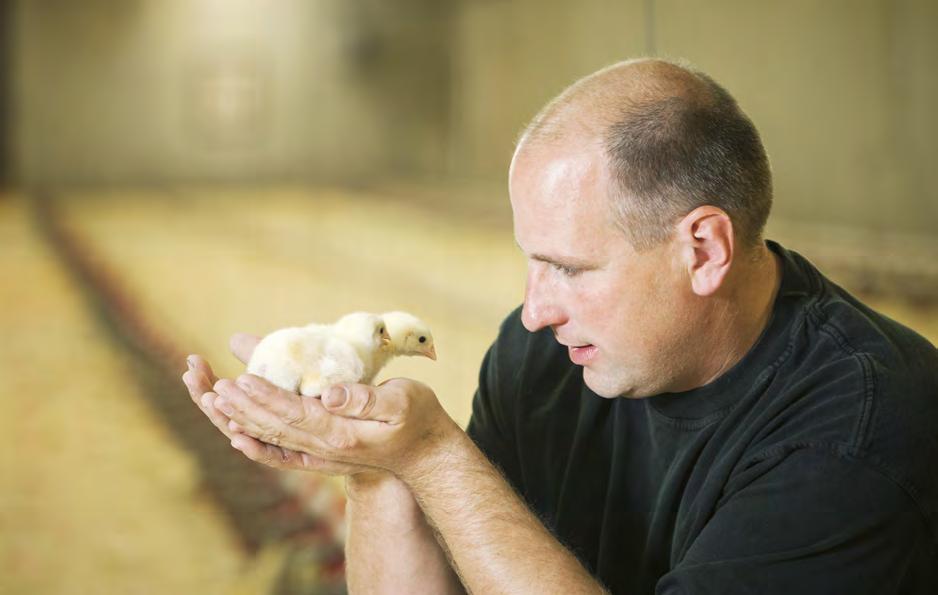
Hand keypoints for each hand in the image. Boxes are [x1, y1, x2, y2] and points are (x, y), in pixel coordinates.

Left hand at [212, 372, 460, 481]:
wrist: (426, 457)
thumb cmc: (419, 419)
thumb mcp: (403, 401)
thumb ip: (366, 399)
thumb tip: (328, 394)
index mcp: (342, 434)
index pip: (294, 414)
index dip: (265, 396)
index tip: (240, 379)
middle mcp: (325, 450)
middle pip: (274, 427)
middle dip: (241, 406)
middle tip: (211, 386)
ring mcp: (321, 457)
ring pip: (272, 438)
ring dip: (241, 420)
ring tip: (212, 402)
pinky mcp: (321, 458)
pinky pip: (280, 454)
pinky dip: (256, 445)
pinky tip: (237, 438)